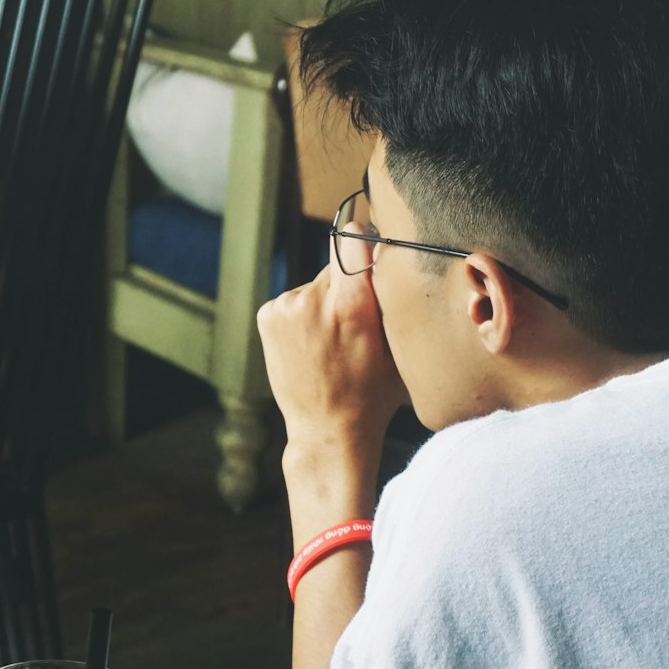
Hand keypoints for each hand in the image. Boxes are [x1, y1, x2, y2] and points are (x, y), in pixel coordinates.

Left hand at [256, 224, 406, 468]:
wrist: (327, 430)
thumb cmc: (373, 394)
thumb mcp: (399, 347)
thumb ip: (392, 299)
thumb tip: (387, 252)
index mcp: (352, 305)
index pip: (353, 238)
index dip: (364, 243)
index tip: (370, 252)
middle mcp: (313, 299)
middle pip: (338, 265)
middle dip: (350, 286)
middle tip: (357, 326)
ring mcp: (286, 306)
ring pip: (317, 285)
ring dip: (326, 303)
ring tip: (333, 343)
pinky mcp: (268, 314)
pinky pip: (296, 299)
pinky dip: (305, 315)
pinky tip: (312, 345)